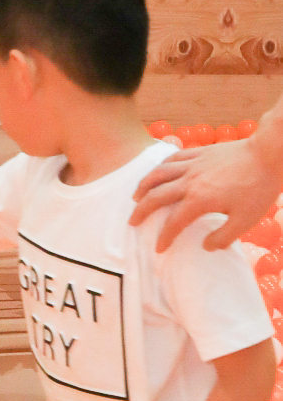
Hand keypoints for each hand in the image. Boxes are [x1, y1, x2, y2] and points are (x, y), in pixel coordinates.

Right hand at [130, 135, 282, 249]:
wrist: (268, 155)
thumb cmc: (258, 189)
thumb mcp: (245, 221)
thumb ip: (223, 237)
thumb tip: (205, 245)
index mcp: (199, 200)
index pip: (174, 222)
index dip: (164, 237)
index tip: (159, 248)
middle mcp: (189, 181)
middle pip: (156, 196)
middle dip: (141, 211)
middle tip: (133, 221)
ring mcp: (193, 164)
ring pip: (159, 174)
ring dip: (144, 186)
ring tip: (136, 195)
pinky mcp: (199, 152)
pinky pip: (173, 158)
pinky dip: (161, 166)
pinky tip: (158, 171)